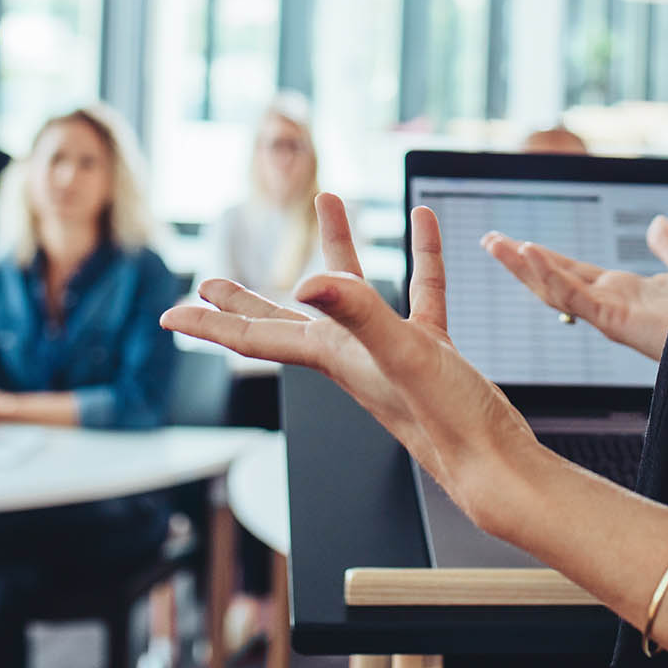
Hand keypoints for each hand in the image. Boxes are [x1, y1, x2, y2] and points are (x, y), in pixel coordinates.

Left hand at [162, 194, 540, 532]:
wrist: (496, 462)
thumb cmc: (448, 424)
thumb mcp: (401, 356)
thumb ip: (359, 316)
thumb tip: (310, 282)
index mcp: (333, 357)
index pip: (256, 336)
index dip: (210, 323)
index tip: (171, 313)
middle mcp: (352, 354)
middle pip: (284, 320)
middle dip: (245, 300)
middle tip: (210, 282)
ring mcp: (390, 351)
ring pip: (353, 294)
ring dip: (339, 249)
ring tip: (330, 204)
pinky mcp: (430, 349)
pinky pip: (419, 292)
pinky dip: (420, 257)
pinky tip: (425, 225)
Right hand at [483, 214, 667, 360]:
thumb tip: (656, 223)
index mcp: (620, 294)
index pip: (570, 272)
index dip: (543, 257)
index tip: (515, 242)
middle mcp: (609, 305)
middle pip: (553, 279)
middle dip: (519, 261)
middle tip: (489, 239)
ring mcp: (609, 314)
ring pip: (554, 289)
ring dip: (523, 266)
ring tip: (495, 244)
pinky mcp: (616, 321)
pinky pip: (575, 297)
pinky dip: (550, 275)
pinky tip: (530, 254)